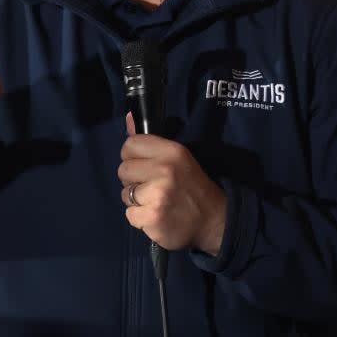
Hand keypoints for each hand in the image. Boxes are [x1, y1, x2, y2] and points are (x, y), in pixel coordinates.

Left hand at [118, 113, 226, 253]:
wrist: (213, 220)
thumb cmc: (192, 186)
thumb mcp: (177, 157)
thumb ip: (150, 141)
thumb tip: (128, 116)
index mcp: (172, 151)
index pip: (130, 144)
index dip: (133, 157)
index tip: (144, 166)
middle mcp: (164, 170)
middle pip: (123, 170)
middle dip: (133, 180)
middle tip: (151, 186)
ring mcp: (157, 195)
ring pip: (124, 194)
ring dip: (136, 200)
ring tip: (156, 201)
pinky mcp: (152, 217)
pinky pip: (129, 215)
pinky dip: (140, 218)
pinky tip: (156, 216)